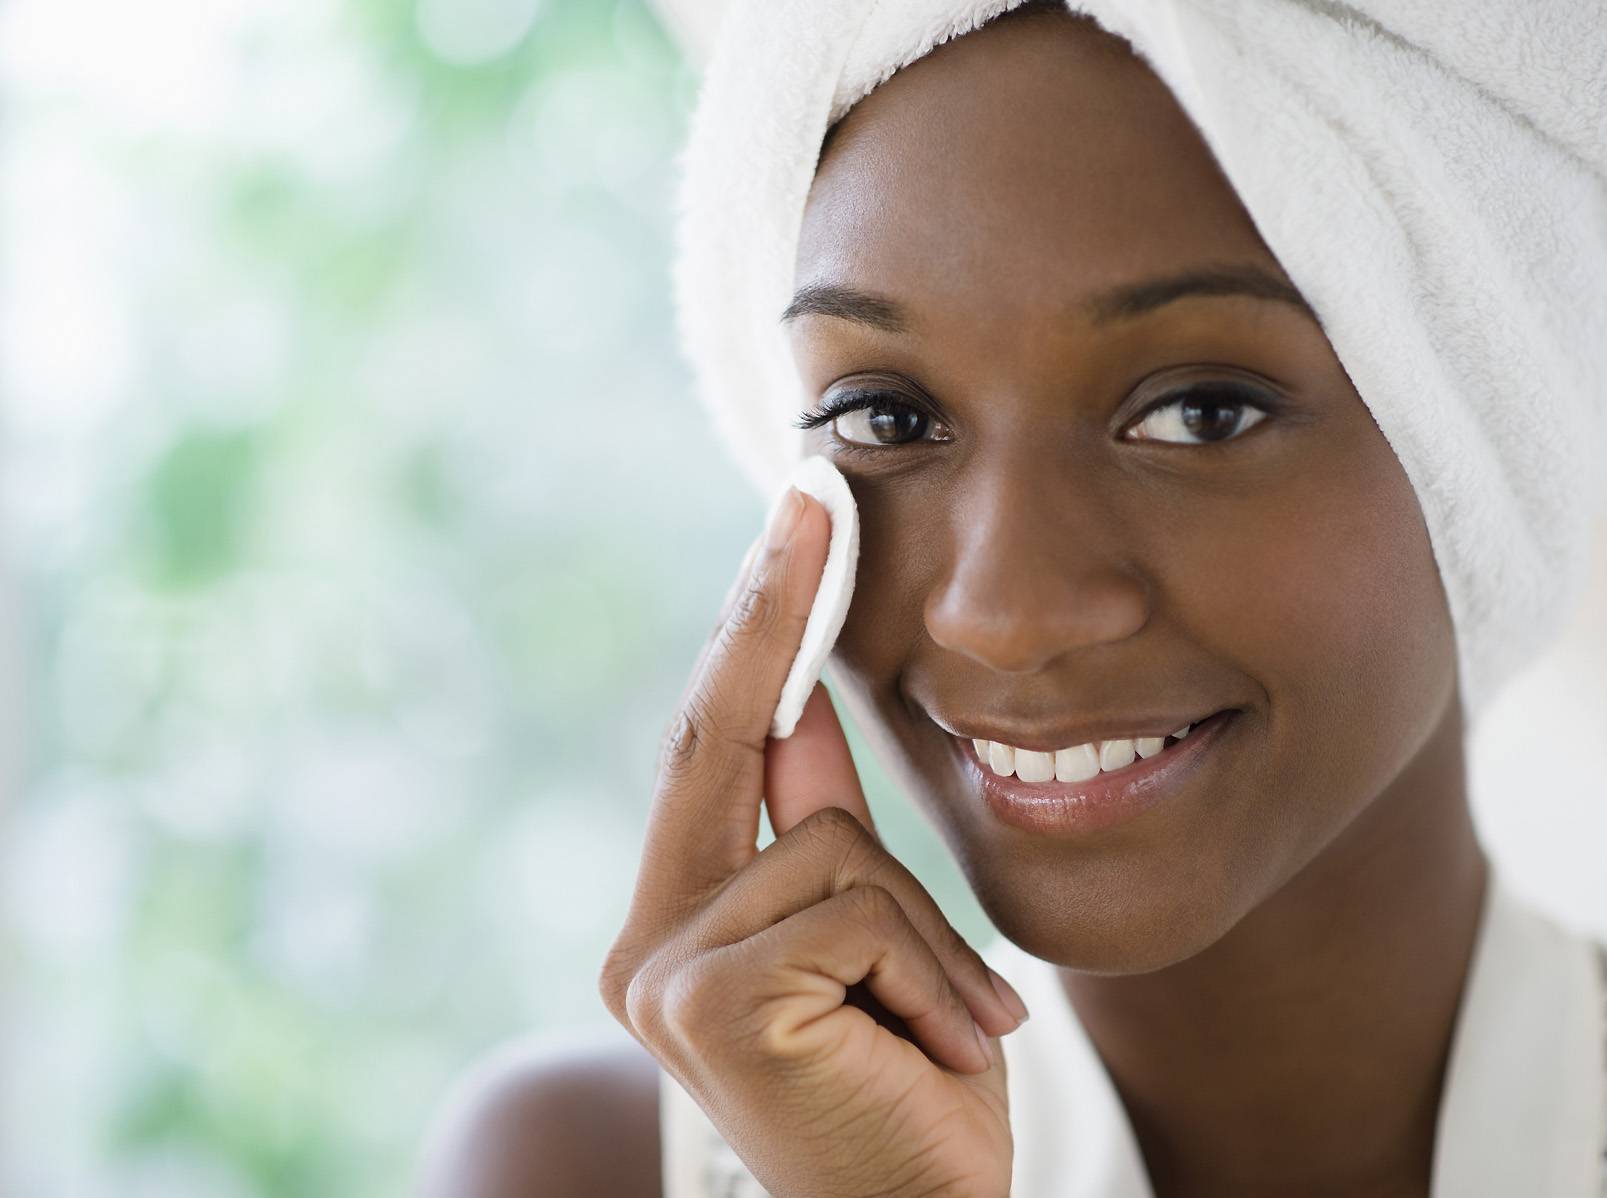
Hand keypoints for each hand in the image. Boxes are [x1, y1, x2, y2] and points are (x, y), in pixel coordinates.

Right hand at [599, 486, 1026, 1197]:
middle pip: (721, 740)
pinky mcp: (716, 1000)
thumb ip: (823, 829)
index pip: (712, 749)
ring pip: (833, 839)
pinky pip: (857, 905)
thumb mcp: (873, 939)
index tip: (792, 522)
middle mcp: (648, 946)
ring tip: (945, 1028)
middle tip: (817, 488)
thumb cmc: (905, 1091)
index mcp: (677, 926)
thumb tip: (807, 701)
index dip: (750, 631)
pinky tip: (933, 1048)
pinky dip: (928, 970)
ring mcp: (669, 973)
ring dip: (924, 930)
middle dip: (774, 611)